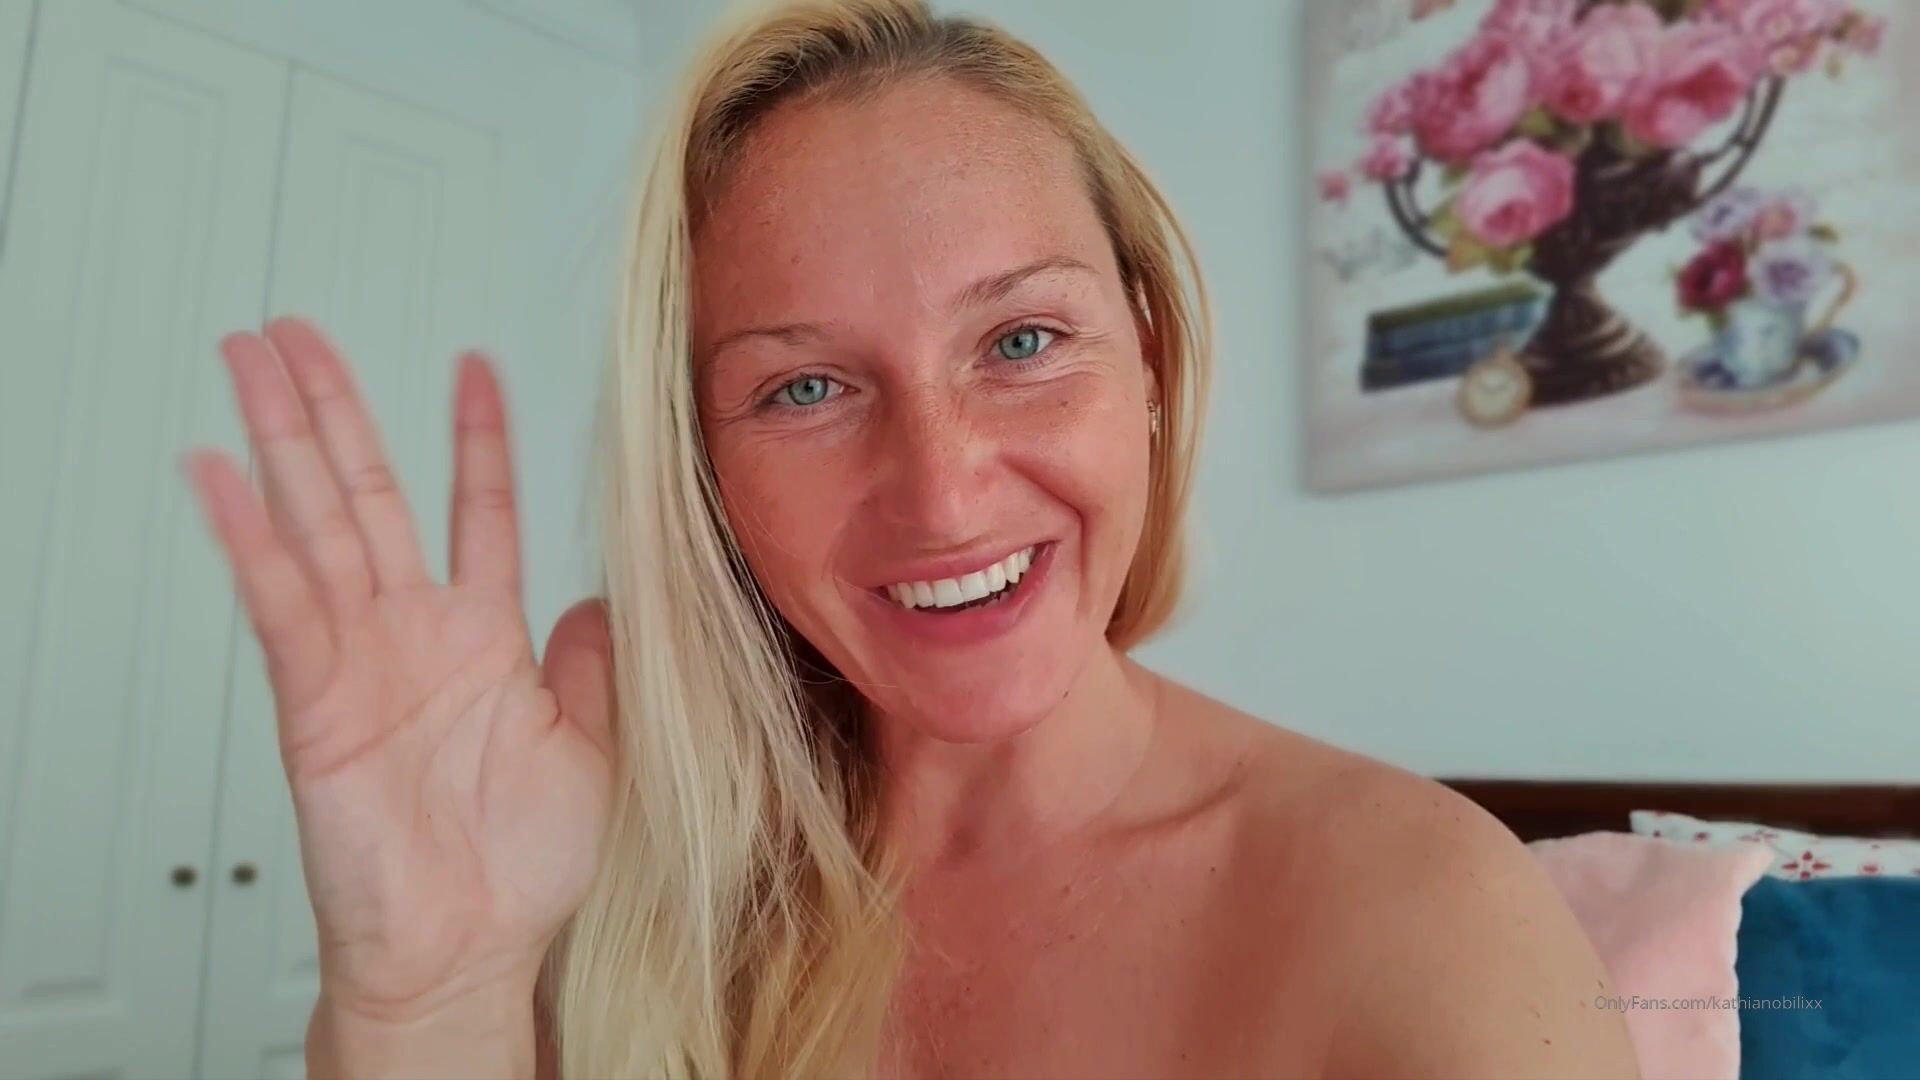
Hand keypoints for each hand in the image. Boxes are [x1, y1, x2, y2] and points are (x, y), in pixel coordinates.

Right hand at [184, 316, 614, 1017]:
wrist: (471, 949)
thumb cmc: (522, 867)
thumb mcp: (596, 747)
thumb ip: (594, 667)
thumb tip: (599, 599)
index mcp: (483, 639)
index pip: (479, 510)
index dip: (477, 438)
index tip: (476, 363)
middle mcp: (414, 634)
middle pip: (369, 494)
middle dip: (334, 410)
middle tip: (299, 332)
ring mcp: (360, 660)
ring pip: (316, 525)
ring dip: (283, 441)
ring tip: (251, 360)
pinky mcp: (316, 700)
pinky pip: (280, 604)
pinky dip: (247, 539)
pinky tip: (218, 475)